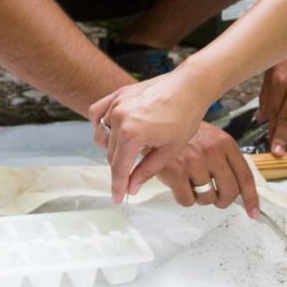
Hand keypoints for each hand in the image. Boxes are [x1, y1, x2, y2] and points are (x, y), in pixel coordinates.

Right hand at [91, 67, 220, 200]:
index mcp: (131, 134)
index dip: (118, 187)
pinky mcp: (117, 94)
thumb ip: (146, 171)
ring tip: (130, 150)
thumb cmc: (185, 117)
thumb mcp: (169, 151)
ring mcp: (115, 104)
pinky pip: (97, 114)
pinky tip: (114, 131)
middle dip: (120, 167)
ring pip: (102, 136)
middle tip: (132, 176)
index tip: (117, 200)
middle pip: (110, 154)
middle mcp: (118, 118)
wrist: (190, 86)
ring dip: (112, 147)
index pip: (119, 168)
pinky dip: (101, 125)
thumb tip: (131, 188)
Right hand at [150, 123, 261, 218]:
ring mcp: (194, 162)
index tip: (253, 212)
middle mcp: (212, 152)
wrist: (157, 125)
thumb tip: (237, 189)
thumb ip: (226, 161)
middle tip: (215, 198)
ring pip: (207, 198)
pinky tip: (179, 184)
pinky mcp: (176, 172)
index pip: (245, 176)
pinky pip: (187, 200)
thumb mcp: (211, 140)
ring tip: (191, 183)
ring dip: (200, 197)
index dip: (250, 198)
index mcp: (225, 144)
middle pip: (229, 192)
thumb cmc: (184, 136)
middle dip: (222, 200)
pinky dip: (184, 198)